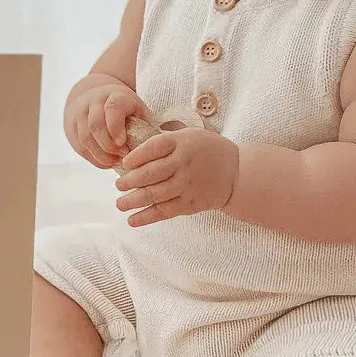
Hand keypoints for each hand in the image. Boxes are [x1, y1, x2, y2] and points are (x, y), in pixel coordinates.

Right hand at [65, 82, 153, 169]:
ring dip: (101, 154)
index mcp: (116, 95)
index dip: (116, 127)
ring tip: (115, 162)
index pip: (112, 108)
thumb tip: (160, 151)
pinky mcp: (72, 127)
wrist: (95, 96)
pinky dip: (94, 157)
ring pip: (86, 137)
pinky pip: (81, 146)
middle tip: (122, 156)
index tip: (123, 143)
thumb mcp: (138, 110)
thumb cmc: (125, 109)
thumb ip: (146, 126)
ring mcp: (81, 114)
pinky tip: (106, 162)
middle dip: (108, 145)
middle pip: (95, 124)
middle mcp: (94, 102)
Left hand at [114, 128, 238, 226]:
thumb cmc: (207, 150)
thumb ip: (165, 141)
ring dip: (132, 201)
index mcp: (181, 143)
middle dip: (129, 181)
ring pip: (154, 195)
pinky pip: (164, 211)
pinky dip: (146, 217)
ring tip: (120, 203)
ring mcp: (187, 185)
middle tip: (118, 185)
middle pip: (150, 174)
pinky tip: (132, 220)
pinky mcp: (190, 203)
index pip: (152, 148)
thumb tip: (132, 148)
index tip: (124, 163)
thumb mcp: (189, 135)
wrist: (237, 173)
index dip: (135, 157)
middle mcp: (183, 164)